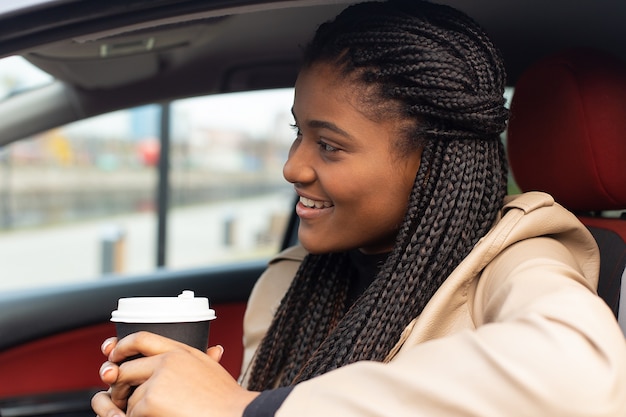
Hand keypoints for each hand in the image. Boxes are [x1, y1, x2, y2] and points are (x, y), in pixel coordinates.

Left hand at [91, 332, 259, 416]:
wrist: (236, 415)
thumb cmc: (228, 400)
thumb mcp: (214, 371)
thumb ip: (206, 357)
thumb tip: (215, 349)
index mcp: (181, 351)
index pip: (142, 338)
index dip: (123, 345)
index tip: (113, 354)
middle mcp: (167, 360)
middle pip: (126, 368)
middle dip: (119, 385)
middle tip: (122, 398)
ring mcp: (157, 379)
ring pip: (129, 396)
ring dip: (134, 410)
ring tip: (155, 414)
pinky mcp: (149, 400)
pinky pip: (131, 413)